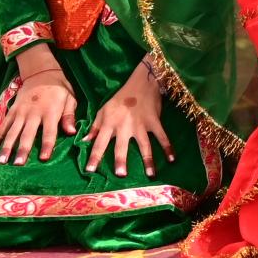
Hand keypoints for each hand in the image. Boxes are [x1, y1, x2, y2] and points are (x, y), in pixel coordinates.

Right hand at [0, 61, 77, 164]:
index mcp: (50, 111)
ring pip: (12, 132)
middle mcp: (34, 113)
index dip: (47, 145)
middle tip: (18, 164)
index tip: (44, 158)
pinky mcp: (12, 111)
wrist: (42, 73)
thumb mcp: (70, 99)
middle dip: (23, 149)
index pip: (49, 132)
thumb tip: (72, 132)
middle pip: (28, 134)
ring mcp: (20, 112)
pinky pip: (3, 126)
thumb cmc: (60, 89)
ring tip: (2, 161)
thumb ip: (69, 116)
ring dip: (7, 147)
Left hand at [80, 62, 168, 176]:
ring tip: (151, 175)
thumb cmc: (120, 98)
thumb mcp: (103, 110)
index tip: (90, 170)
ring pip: (144, 145)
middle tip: (121, 175)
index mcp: (109, 123)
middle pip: (122, 146)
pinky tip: (172, 159)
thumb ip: (95, 126)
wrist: (142, 82)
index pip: (100, 142)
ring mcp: (141, 124)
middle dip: (121, 160)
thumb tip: (85, 141)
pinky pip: (162, 136)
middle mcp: (124, 126)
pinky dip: (168, 147)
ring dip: (148, 160)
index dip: (94, 156)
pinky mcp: (155, 122)